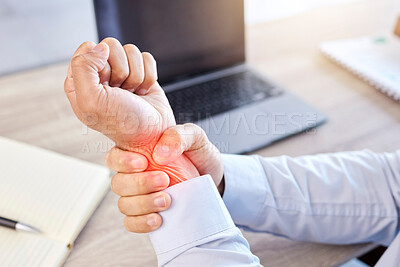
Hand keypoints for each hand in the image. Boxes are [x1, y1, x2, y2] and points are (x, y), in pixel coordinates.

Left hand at [64, 38, 198, 184]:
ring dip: (136, 76)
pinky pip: (146, 58)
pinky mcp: (141, 73)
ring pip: (130, 51)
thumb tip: (100, 47)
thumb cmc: (123, 124)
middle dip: (121, 71)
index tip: (105, 86)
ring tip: (132, 94)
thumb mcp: (91, 101)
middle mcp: (99, 75)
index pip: (87, 50)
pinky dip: (149, 76)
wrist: (153, 136)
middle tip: (120, 92)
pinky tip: (142, 92)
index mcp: (79, 81)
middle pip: (110, 47)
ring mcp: (121, 73)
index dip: (100, 66)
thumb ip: (83, 67)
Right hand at [106, 123, 223, 232]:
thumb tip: (160, 154)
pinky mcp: (148, 213)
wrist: (213, 176)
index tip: (143, 163)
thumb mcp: (194, 137)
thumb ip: (178, 136)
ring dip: (143, 204)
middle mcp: (135, 175)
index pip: (114, 157)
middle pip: (118, 184)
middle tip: (164, 181)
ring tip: (166, 201)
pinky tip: (158, 219)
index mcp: (138, 153)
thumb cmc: (197, 154)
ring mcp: (140, 196)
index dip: (122, 162)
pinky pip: (132, 223)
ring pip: (124, 205)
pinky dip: (141, 223)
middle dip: (139, 184)